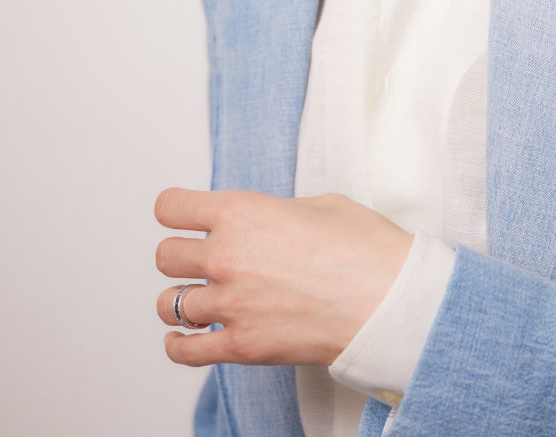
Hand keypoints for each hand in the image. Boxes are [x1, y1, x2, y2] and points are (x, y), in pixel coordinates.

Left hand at [155, 188, 412, 367]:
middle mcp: (226, 256)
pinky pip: (185, 351)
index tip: (181, 218)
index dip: (175, 212)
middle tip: (198, 261)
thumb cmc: (364, 249)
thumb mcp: (319, 204)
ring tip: (196, 301)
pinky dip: (178, 345)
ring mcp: (230, 304)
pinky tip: (183, 339)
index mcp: (241, 212)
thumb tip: (266, 224)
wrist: (389, 300)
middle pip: (166, 256)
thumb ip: (276, 212)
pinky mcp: (241, 346)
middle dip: (181, 256)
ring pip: (169, 303)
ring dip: (181, 300)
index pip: (171, 208)